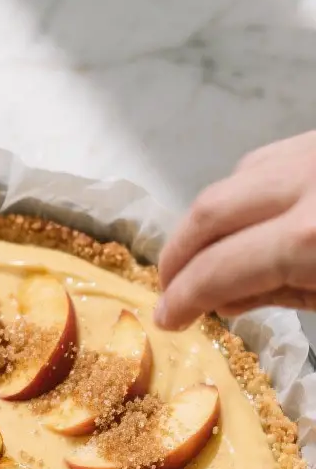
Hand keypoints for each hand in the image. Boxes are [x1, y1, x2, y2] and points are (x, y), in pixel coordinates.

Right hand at [156, 131, 315, 329]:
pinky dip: (242, 193)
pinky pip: (266, 160)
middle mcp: (305, 183)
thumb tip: (225, 299)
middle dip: (179, 255)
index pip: (219, 269)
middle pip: (209, 212)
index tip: (167, 318)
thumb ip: (283, 295)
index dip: (183, 298)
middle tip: (170, 288)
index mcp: (310, 238)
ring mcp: (312, 150)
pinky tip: (245, 221)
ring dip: (207, 223)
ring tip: (203, 259)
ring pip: (233, 180)